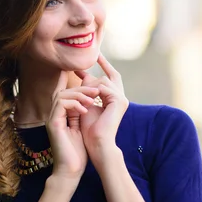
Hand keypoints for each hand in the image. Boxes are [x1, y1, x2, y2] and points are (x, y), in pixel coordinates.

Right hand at [46, 71, 99, 183]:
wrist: (70, 170)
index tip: (92, 86)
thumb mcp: (80, 128)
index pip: (64, 94)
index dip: (75, 86)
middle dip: (81, 88)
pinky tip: (85, 109)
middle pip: (62, 91)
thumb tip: (90, 100)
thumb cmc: (77, 153)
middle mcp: (53, 115)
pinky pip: (61, 104)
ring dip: (79, 94)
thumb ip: (80, 114)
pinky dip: (74, 103)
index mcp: (60, 116)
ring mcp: (52, 119)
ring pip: (61, 95)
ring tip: (93, 100)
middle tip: (96, 90)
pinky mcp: (53, 124)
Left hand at [74, 53, 128, 170]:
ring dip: (89, 85)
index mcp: (114, 99)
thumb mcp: (86, 104)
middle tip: (84, 62)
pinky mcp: (119, 101)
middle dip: (99, 67)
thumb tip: (82, 74)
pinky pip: (104, 86)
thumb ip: (87, 90)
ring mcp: (122, 99)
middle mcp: (121, 98)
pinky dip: (92, 90)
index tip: (93, 57)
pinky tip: (85, 96)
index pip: (110, 78)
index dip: (102, 66)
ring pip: (103, 80)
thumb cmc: (89, 129)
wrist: (96, 144)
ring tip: (79, 93)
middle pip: (109, 76)